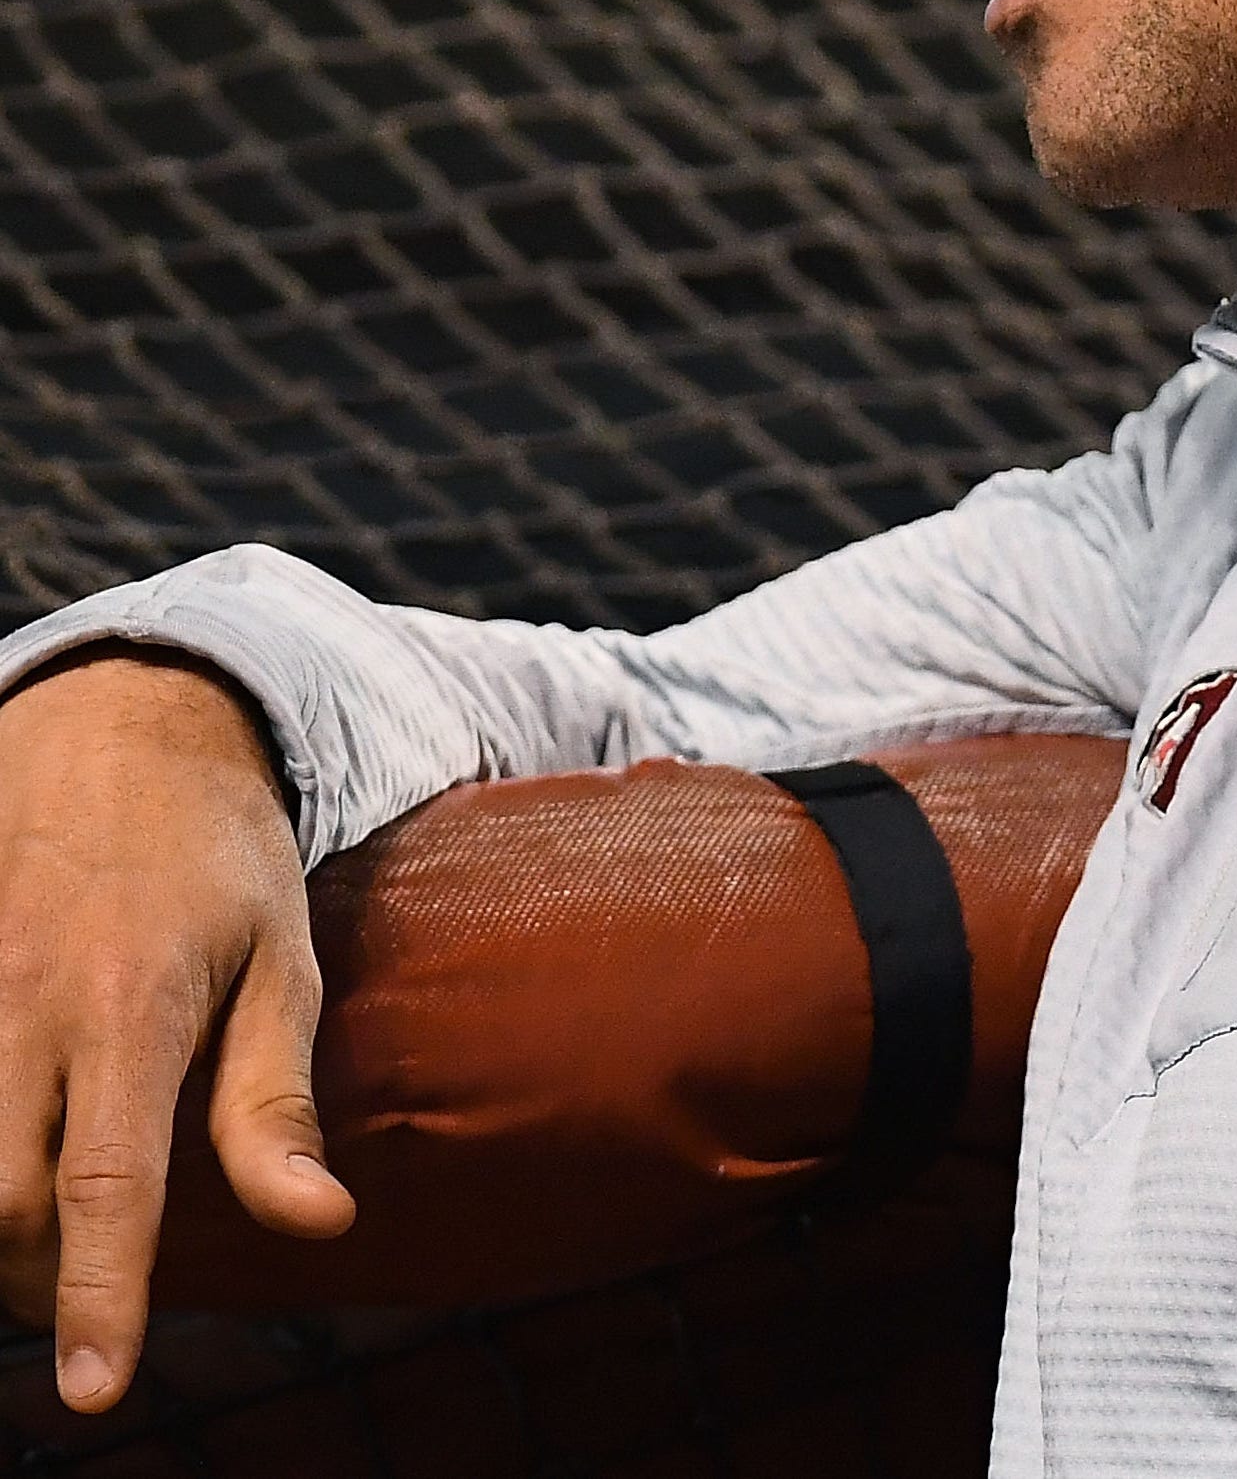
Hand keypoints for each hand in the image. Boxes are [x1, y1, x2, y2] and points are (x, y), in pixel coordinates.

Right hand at [0, 647, 353, 1410]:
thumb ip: (275, 1103)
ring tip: (54, 1242)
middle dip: (45, 1277)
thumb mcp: (280, 961)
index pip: (106, 1185)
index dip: (101, 1297)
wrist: (120, 732)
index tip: (98, 1389)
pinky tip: (20, 1164)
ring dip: (0, 1229)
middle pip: (7, 1201)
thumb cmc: (219, 855)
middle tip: (97, 1291)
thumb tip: (319, 1227)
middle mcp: (26, 1009)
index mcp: (132, 1007)